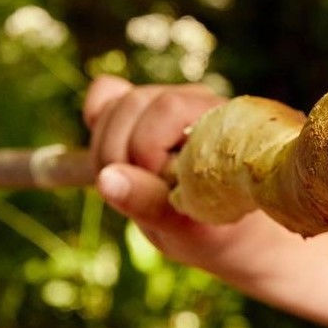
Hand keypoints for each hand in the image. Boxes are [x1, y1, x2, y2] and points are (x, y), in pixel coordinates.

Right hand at [83, 76, 261, 268]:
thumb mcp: (184, 227)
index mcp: (218, 121)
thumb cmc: (215, 230)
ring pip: (116, 105)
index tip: (161, 189)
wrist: (230, 233)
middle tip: (135, 195)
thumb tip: (105, 179)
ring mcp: (168, 102)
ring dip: (106, 149)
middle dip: (119, 153)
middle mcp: (195, 101)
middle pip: (134, 103)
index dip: (147, 148)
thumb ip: (146, 201)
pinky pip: (107, 95)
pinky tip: (105, 156)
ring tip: (129, 185)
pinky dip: (97, 120)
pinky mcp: (143, 110)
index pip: (167, 108)